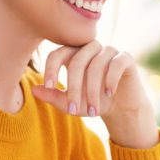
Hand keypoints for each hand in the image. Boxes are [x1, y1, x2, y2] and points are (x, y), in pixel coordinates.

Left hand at [31, 39, 147, 120]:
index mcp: (73, 54)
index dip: (52, 68)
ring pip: (95, 65)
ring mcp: (108, 50)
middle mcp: (89, 48)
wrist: (121, 109)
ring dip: (92, 92)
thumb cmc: (93, 102)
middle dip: (74, 89)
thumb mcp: (71, 103)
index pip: (57, 54)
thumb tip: (34, 90)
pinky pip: (115, 64)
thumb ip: (53, 96)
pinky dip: (110, 80)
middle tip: (73, 110)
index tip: (49, 85)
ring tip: (93, 111)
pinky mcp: (125, 57)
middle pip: (76, 62)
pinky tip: (109, 93)